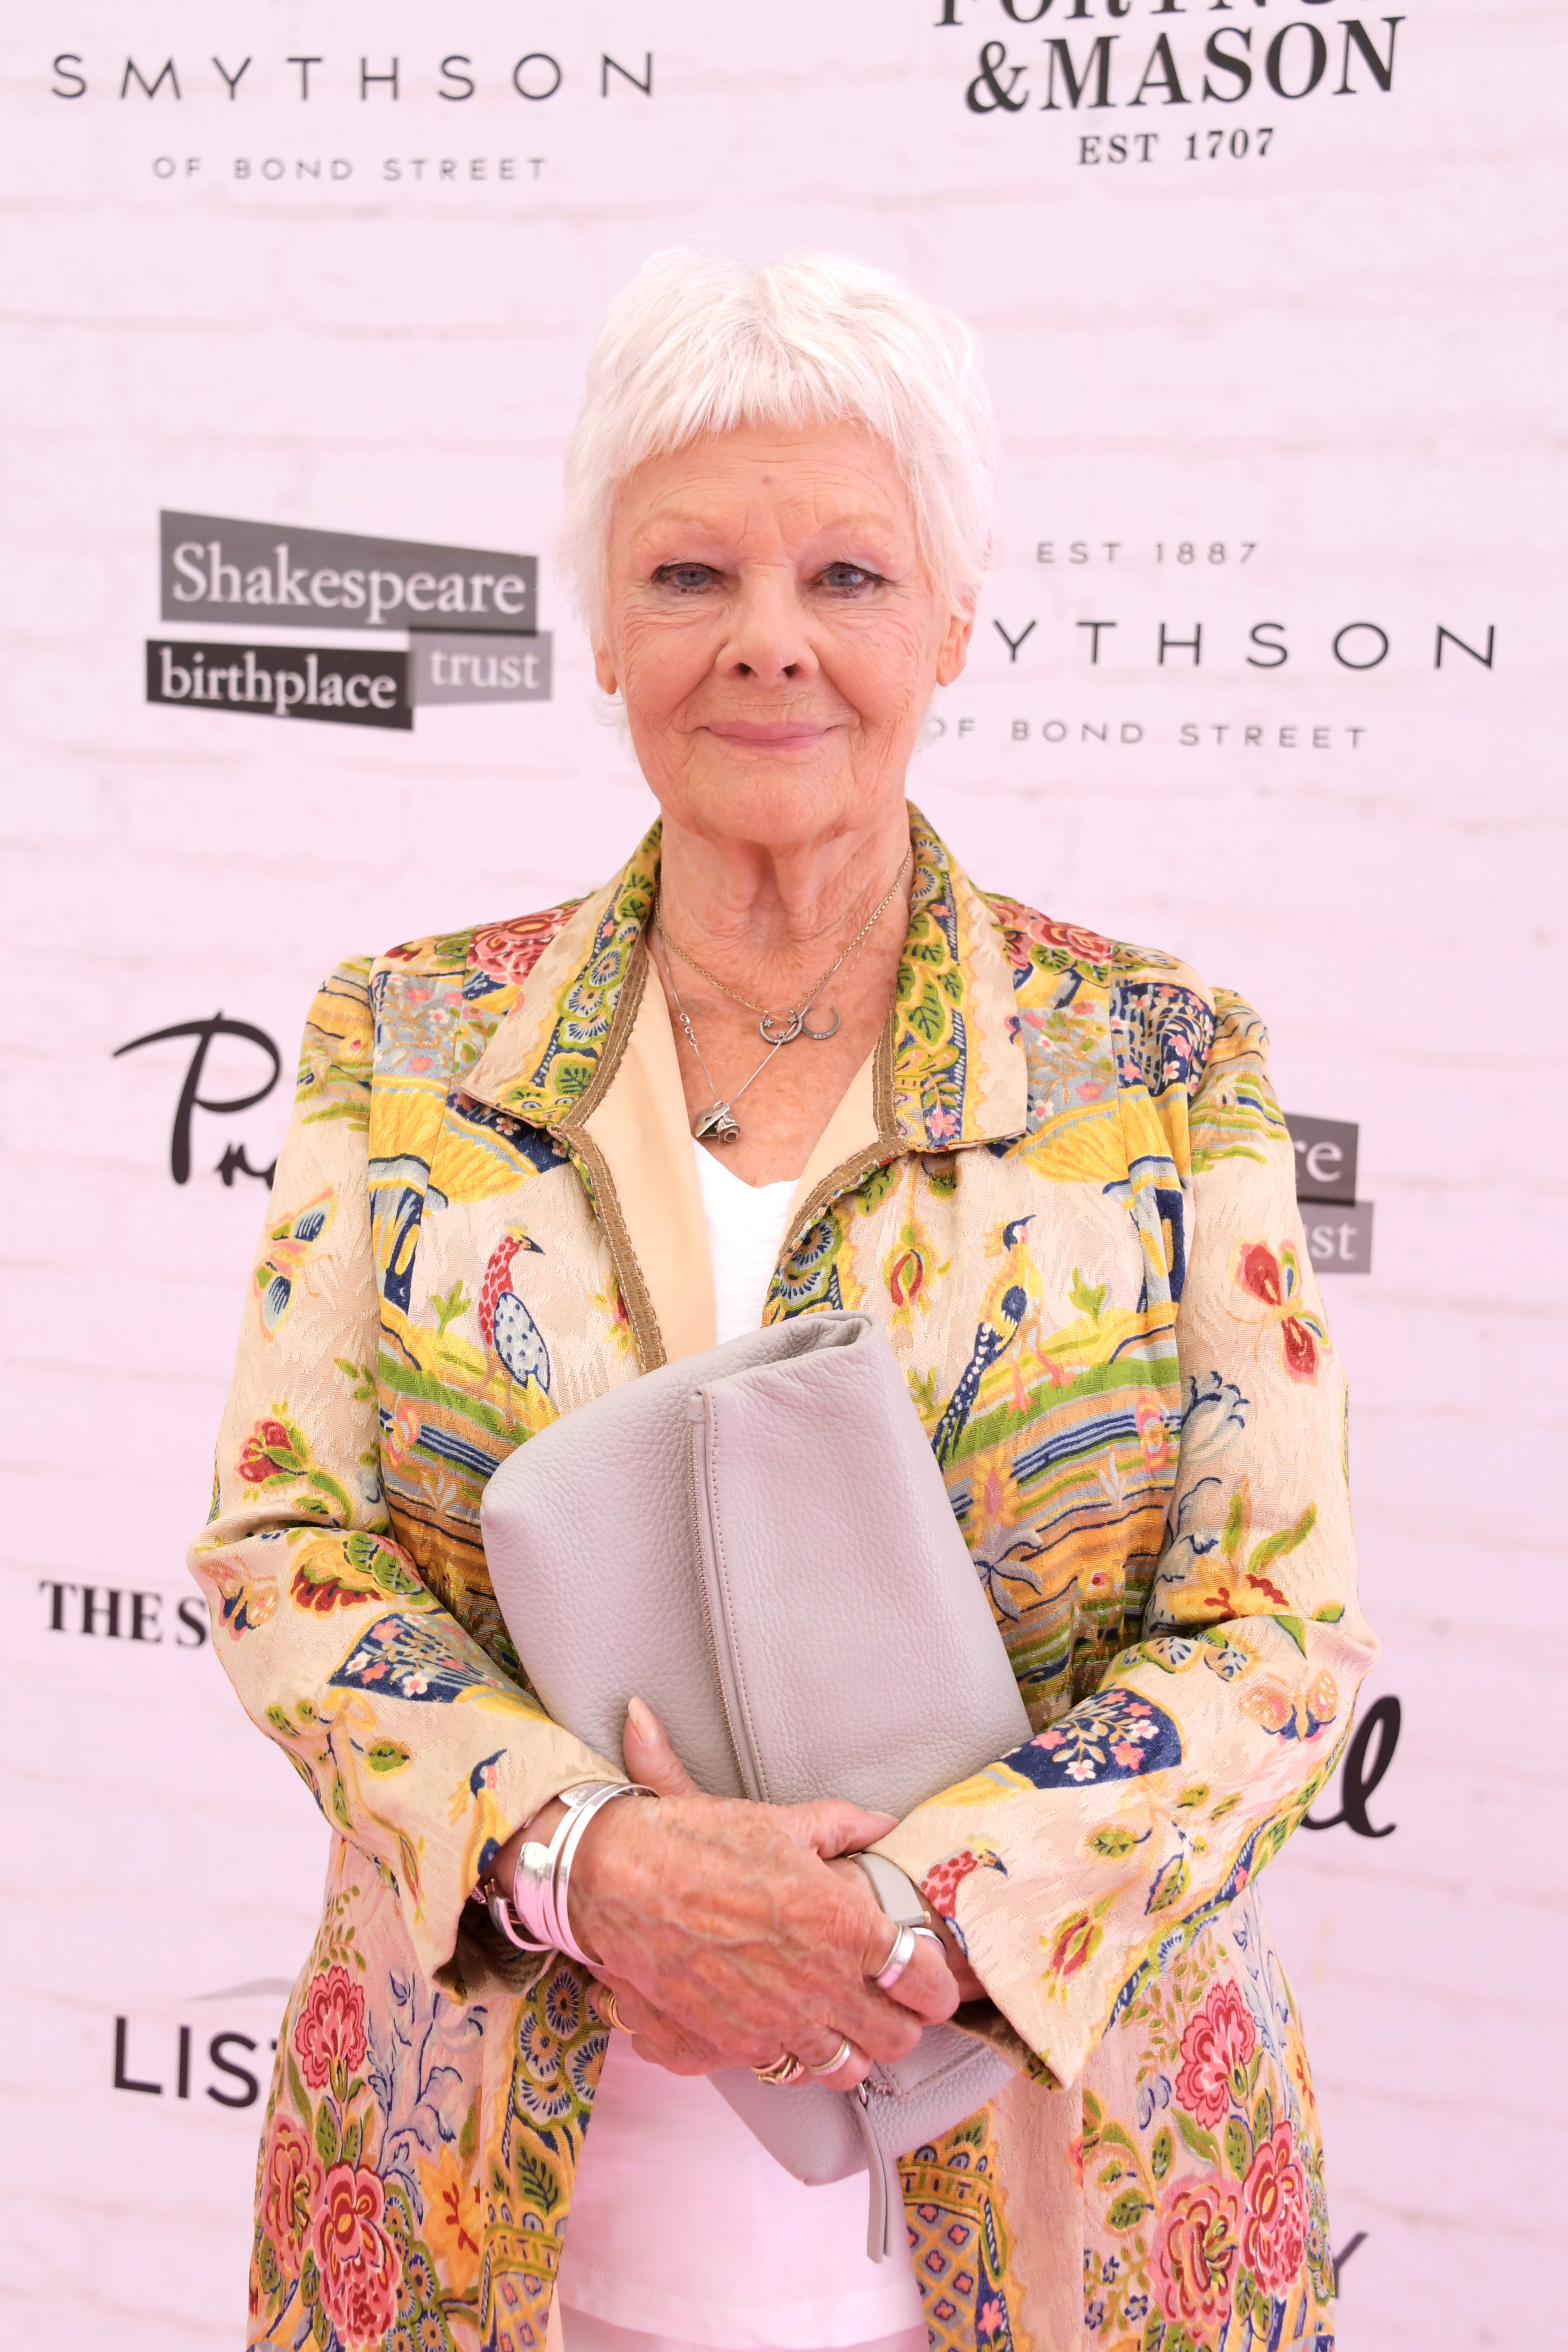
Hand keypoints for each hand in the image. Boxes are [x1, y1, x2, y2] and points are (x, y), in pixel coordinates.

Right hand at [523, 1699, 961, 2087]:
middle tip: (893, 2004)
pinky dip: (797, 2057)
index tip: (932, 1982)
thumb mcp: (779, 1823)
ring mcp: (776, 2025)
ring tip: (843, 2023)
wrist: (618, 1881)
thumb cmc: (699, 1843)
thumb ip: (840, 1827)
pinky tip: (788, 2029)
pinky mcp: (734, 2048)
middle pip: (898, 2039)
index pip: (925, 1981)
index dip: (938, 1986)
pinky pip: (788, 2073)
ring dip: (853, 2049)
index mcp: (844, 1926)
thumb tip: (880, 1823)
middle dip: (903, 2024)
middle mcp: (820, 1986)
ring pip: (848, 2070)